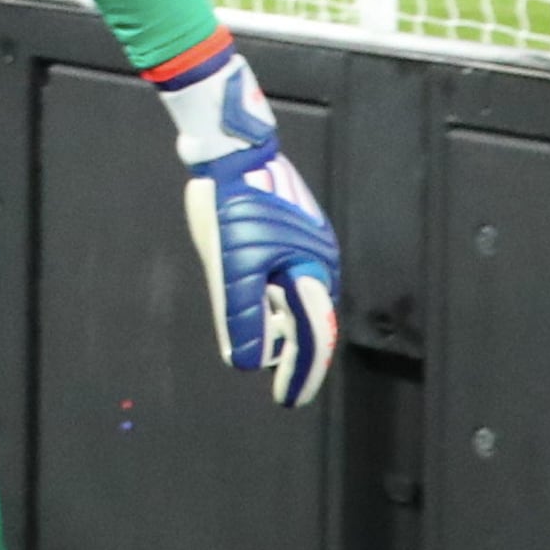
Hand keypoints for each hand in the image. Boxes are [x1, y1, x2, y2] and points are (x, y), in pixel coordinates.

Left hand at [153, 43, 339, 407]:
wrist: (234, 150)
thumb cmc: (232, 204)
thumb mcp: (230, 266)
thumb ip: (239, 314)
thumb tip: (247, 361)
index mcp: (309, 270)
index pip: (312, 335)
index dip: (302, 373)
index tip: (288, 400)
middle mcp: (319, 259)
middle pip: (313, 320)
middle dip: (300, 356)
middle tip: (285, 388)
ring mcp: (310, 244)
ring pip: (303, 300)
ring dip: (290, 330)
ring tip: (274, 356)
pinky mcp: (296, 232)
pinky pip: (294, 278)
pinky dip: (283, 303)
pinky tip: (267, 311)